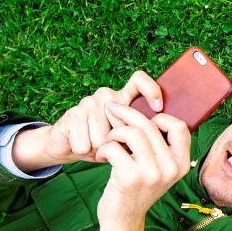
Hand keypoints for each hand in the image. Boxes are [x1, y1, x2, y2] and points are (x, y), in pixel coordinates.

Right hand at [12, 71, 163, 172]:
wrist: (70, 149)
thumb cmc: (105, 145)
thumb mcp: (127, 140)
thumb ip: (142, 132)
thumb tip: (161, 135)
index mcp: (124, 98)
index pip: (139, 80)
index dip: (151, 90)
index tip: (158, 108)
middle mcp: (108, 95)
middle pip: (124, 122)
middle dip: (120, 141)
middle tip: (110, 144)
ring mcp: (89, 102)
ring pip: (105, 135)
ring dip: (100, 148)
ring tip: (95, 145)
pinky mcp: (74, 113)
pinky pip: (87, 140)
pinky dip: (85, 150)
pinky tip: (81, 146)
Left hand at [94, 104, 191, 230]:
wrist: (124, 219)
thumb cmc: (138, 189)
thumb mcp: (158, 169)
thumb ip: (159, 146)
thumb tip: (146, 111)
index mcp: (181, 164)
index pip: (179, 126)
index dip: (160, 117)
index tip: (142, 119)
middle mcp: (170, 168)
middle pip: (150, 125)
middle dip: (126, 114)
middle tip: (112, 110)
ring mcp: (152, 173)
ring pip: (132, 132)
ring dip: (115, 133)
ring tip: (109, 142)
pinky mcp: (130, 177)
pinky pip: (114, 146)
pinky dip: (104, 148)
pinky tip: (102, 157)